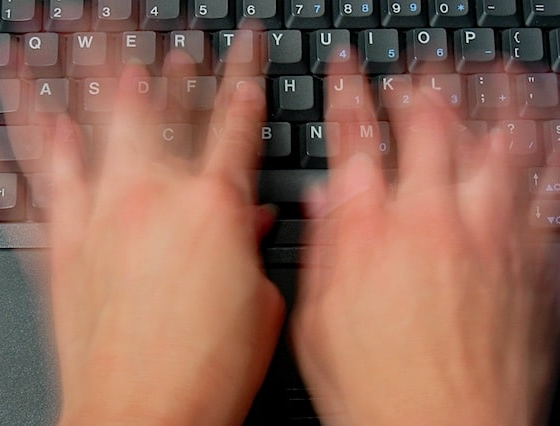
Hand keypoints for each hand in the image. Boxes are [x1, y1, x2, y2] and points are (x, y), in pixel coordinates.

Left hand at [47, 56, 283, 423]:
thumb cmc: (210, 371)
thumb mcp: (262, 302)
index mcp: (216, 208)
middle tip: (183, 46)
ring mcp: (104, 213)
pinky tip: (40, 108)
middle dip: (179, 69)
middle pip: (167, 110)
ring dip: (107, 76)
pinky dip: (41, 135)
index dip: (244, 76)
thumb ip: (254, 245)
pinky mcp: (64, 242)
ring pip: (102, 123)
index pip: (237, 121)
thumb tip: (254, 215)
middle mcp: (156, 198)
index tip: (244, 47)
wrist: (143, 419)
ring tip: (104, 39)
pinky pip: (48, 173)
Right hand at [292, 71, 558, 424]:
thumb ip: (324, 250)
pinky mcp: (531, 261)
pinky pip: (545, 187)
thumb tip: (325, 199)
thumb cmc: (377, 390)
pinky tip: (546, 123)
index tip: (346, 64)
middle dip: (416, 85)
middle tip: (412, 67)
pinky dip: (546, 147)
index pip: (353, 140)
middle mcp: (429, 222)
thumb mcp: (319, 322)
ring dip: (489, 97)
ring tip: (488, 68)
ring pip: (494, 142)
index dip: (347, 92)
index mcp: (370, 233)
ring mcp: (487, 236)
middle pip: (425, 127)